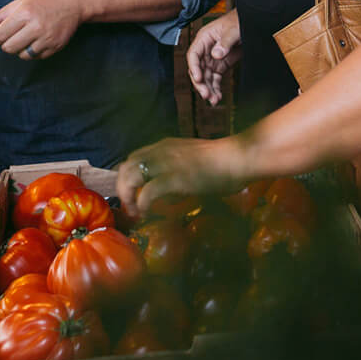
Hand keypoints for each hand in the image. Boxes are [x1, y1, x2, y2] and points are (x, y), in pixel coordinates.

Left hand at [0, 0, 86, 60]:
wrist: (73, 1)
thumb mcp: (21, 2)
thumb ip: (0, 16)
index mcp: (24, 13)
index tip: (0, 35)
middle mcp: (36, 27)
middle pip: (9, 48)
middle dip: (7, 44)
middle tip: (13, 35)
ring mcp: (47, 38)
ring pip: (22, 55)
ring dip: (20, 49)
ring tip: (26, 37)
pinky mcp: (56, 46)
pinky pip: (36, 57)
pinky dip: (33, 51)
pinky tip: (38, 39)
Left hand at [116, 136, 244, 216]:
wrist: (237, 157)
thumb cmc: (223, 162)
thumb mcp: (192, 160)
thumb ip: (177, 170)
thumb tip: (170, 190)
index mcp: (165, 146)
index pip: (134, 158)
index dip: (128, 176)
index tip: (131, 193)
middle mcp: (160, 151)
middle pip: (127, 166)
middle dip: (123, 188)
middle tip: (130, 207)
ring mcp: (166, 163)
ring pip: (131, 176)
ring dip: (128, 196)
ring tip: (135, 212)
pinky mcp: (174, 178)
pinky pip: (149, 191)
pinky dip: (142, 203)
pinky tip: (146, 213)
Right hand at [187, 9, 241, 105]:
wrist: (252, 25)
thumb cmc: (240, 22)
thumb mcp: (234, 30)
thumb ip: (225, 42)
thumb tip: (216, 55)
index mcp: (204, 39)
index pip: (193, 54)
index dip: (194, 67)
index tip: (198, 78)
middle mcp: (205, 50)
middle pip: (198, 69)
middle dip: (201, 83)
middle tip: (206, 95)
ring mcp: (212, 59)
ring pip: (206, 77)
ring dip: (208, 89)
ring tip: (214, 100)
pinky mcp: (221, 66)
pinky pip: (215, 79)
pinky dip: (215, 88)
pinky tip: (218, 97)